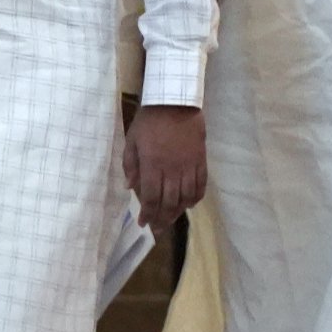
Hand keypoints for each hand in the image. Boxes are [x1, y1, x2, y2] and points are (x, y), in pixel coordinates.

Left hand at [124, 104, 204, 234]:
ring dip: (178, 211)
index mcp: (153, 166)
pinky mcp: (200, 161)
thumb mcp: (131, 141)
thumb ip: (130, 165)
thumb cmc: (149, 121)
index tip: (143, 224)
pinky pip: (200, 185)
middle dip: (162, 218)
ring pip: (186, 197)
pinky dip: (195, 197)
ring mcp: (188, 166)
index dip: (147, 214)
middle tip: (157, 229)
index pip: (150, 197)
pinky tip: (190, 204)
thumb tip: (130, 187)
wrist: (175, 102)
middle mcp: (172, 170)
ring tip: (172, 219)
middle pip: (169, 202)